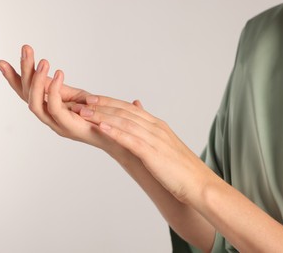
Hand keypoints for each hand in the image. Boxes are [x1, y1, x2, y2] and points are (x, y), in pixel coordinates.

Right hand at [0, 45, 143, 157]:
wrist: (116, 135)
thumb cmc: (99, 116)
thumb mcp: (77, 97)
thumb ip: (62, 88)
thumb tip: (50, 71)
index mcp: (49, 109)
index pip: (26, 93)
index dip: (13, 79)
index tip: (1, 62)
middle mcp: (48, 117)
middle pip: (26, 95)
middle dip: (24, 71)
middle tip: (26, 49)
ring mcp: (56, 123)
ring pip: (34, 102)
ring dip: (36, 80)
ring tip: (43, 61)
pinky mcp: (67, 126)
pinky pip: (54, 107)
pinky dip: (53, 89)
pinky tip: (58, 73)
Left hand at [75, 95, 208, 203]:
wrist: (200, 184)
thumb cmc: (182, 168)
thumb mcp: (165, 145)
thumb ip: (151, 132)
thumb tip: (141, 122)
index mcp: (158, 126)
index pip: (130, 109)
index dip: (110, 102)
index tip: (92, 99)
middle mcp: (156, 128)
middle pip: (125, 112)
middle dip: (102, 106)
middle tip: (82, 102)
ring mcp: (155, 140)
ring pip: (125, 123)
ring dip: (103, 116)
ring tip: (84, 113)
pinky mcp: (154, 154)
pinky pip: (132, 140)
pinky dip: (115, 132)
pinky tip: (101, 128)